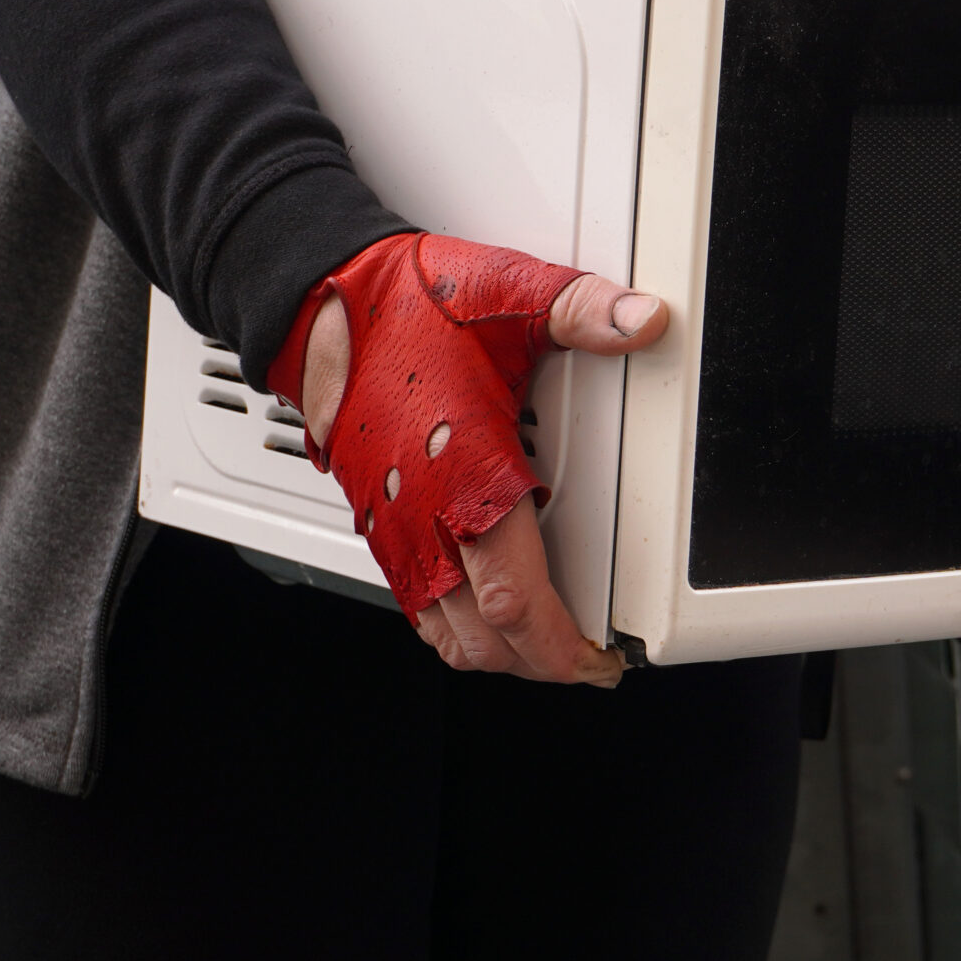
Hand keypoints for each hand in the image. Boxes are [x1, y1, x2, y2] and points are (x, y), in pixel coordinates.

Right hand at [300, 268, 664, 685]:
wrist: (318, 306)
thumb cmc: (403, 309)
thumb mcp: (509, 298)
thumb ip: (583, 310)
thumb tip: (642, 321)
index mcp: (466, 478)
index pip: (515, 602)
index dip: (560, 647)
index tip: (598, 658)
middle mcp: (423, 516)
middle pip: (484, 640)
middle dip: (540, 663)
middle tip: (585, 658)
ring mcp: (393, 527)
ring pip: (446, 635)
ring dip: (497, 654)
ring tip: (543, 645)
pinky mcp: (376, 522)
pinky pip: (416, 607)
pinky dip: (456, 628)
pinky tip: (485, 610)